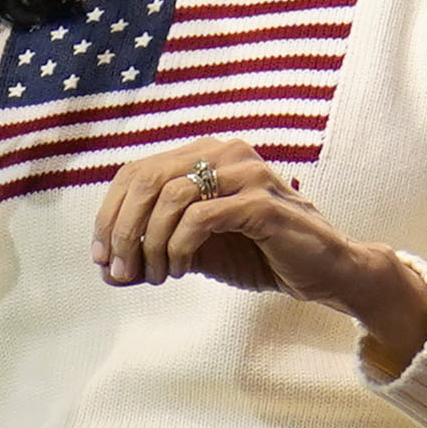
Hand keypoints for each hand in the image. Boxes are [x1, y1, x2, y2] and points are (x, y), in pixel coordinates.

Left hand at [90, 141, 426, 371]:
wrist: (324, 271)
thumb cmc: (260, 255)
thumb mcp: (196, 253)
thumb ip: (153, 253)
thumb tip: (107, 270)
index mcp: (205, 154)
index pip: (136, 172)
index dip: (110, 215)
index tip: (102, 258)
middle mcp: (224, 152)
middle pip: (147, 180)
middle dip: (124, 231)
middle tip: (121, 270)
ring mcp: (246, 172)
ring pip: (171, 198)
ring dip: (153, 245)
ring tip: (160, 275)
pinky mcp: (262, 202)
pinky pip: (201, 218)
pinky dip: (181, 247)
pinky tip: (183, 269)